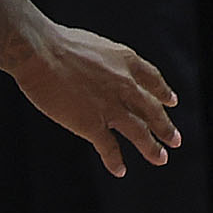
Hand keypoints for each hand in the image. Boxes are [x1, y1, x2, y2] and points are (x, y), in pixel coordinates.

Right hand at [12, 23, 178, 178]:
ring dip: (151, 148)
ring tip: (160, 158)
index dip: (163, 92)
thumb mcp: (92, 44)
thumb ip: (103, 62)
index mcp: (125, 61)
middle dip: (165, 127)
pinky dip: (115, 161)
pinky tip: (119, 170)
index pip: (152, 80)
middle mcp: (125, 86)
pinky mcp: (91, 124)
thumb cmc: (55, 42)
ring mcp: (110, 107)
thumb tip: (98, 72)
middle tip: (175, 140)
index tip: (170, 102)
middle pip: (152, 110)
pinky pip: (109, 147)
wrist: (38, 52)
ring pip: (139, 132)